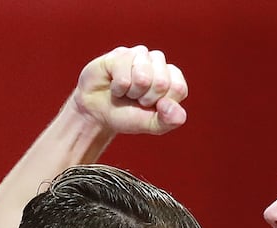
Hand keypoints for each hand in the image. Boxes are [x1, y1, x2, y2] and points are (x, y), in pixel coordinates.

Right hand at [72, 45, 187, 135]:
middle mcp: (158, 62)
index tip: (152, 106)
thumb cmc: (128, 115)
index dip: (162, 103)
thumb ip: (169, 120)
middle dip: (146, 98)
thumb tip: (177, 112)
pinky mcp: (120, 53)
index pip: (178, 88)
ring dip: (131, 92)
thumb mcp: (152, 125)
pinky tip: (114, 85)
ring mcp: (139, 55)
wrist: (98, 112)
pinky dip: (117, 89)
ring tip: (126, 92)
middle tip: (136, 99)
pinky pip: (124, 76)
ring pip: (143, 77)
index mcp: (172, 78)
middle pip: (161, 82)